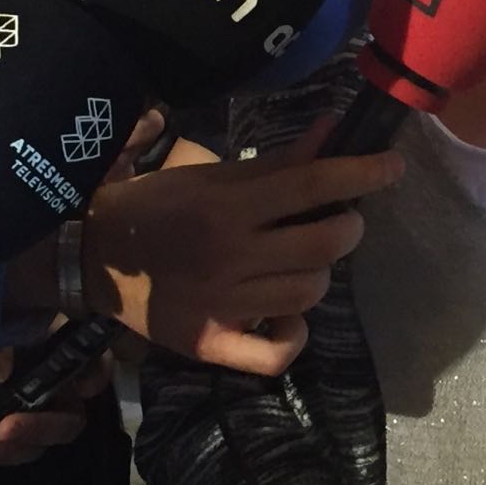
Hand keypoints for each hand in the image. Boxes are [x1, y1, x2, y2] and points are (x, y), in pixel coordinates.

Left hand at [0, 346, 109, 464]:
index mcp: (66, 347)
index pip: (95, 364)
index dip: (96, 376)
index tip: (83, 387)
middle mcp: (55, 384)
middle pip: (68, 418)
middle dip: (42, 428)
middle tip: (6, 429)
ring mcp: (27, 409)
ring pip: (34, 442)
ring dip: (8, 450)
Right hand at [80, 118, 402, 375]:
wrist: (92, 259)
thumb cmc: (158, 205)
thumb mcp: (212, 173)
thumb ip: (277, 160)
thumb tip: (332, 130)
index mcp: (228, 205)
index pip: (312, 185)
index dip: (362, 173)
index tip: (392, 166)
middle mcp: (229, 255)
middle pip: (322, 245)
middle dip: (348, 227)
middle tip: (341, 219)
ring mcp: (220, 304)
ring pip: (307, 294)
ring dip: (321, 273)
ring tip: (306, 259)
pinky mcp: (209, 343)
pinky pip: (272, 354)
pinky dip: (293, 336)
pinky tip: (290, 315)